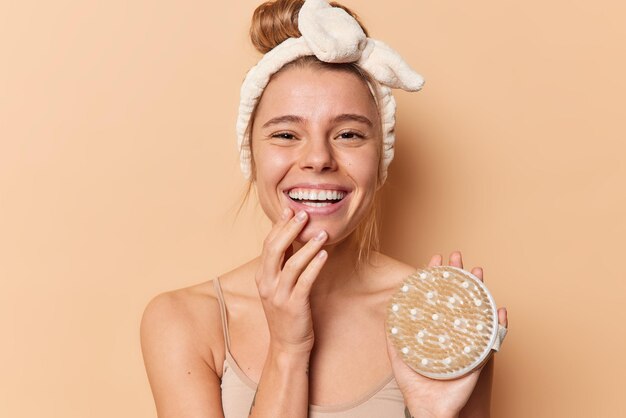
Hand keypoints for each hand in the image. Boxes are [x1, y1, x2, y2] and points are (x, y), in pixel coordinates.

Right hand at [255, 208, 328, 354]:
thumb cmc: (287, 313)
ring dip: (308, 246)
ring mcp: (279, 296)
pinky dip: (315, 266)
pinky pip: (305, 281)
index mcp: (262, 276)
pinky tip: (324, 255)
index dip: (279, 226)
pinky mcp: (294, 306)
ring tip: (322, 233)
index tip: (290, 209)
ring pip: (292, 264)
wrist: (287, 346)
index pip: (268, 245)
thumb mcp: (279, 286)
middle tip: (304, 214)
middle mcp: (266, 284)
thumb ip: (283, 264)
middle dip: (289, 229)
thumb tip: (291, 238)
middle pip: (275, 249)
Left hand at [386, 251, 507, 417]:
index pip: (437, 296)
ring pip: (476, 310)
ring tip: (478, 272)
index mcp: (436, 328)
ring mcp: (467, 341)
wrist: (429, 408)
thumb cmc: (415, 383)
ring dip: (479, 290)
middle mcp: (453, 331)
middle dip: (458, 275)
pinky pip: (491, 337)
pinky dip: (498, 323)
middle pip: (458, 297)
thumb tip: (389, 308)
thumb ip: (394, 333)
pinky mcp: (478, 356)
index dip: (437, 277)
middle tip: (457, 256)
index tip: (436, 259)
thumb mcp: (399, 355)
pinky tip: (499, 308)